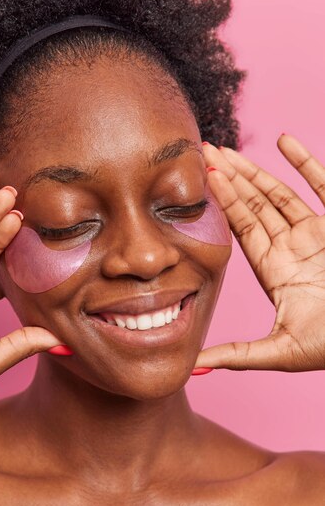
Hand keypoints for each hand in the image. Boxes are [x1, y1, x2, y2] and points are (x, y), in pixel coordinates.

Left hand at [194, 134, 324, 371]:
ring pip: (280, 193)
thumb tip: (194, 365)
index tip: (198, 180)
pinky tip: (284, 140)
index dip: (220, 203)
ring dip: (255, 170)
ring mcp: (316, 233)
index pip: (240, 228)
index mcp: (273, 269)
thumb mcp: (280, 352)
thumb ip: (238, 354)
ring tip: (227, 150)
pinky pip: (323, 186)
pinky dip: (305, 163)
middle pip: (253, 205)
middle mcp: (290, 247)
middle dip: (229, 179)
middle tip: (202, 152)